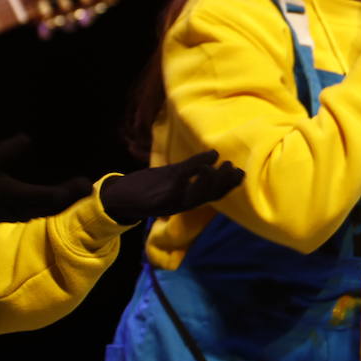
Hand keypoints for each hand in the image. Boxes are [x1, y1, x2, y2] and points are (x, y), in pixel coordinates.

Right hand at [0, 135, 92, 227]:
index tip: (84, 182)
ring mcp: (23, 214)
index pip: (51, 197)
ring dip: (67, 202)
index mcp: (19, 195)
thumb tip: (26, 138)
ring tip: (82, 191)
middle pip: (56, 205)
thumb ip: (8, 151)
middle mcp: (24, 208)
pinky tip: (64, 198)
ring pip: (51, 211)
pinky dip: (57, 205)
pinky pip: (44, 212)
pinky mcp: (21, 215)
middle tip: (90, 186)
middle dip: (74, 197)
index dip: (70, 191)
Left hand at [99, 150, 244, 223]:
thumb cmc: (146, 186)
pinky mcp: (160, 194)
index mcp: (185, 200)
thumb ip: (188, 170)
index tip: (241, 173)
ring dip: (213, 180)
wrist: (118, 198)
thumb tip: (212, 156)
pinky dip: (195, 170)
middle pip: (208, 196)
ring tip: (224, 166)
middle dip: (224, 184)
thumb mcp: (169, 178)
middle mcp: (181, 203)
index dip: (228, 186)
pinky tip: (206, 160)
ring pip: (198, 193)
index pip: (212, 195)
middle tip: (237, 169)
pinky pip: (181, 182)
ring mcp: (171, 199)